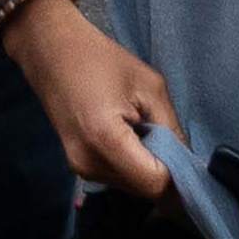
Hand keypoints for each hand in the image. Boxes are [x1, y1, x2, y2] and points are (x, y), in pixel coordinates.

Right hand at [7, 0, 176, 198]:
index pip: (156, 183)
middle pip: (144, 189)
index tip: (185, 151)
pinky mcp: (77, 166)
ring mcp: (80, 169)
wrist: (48, 49)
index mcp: (106, 142)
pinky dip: (130, 163)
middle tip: (165, 134)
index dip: (178, 172)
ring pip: (132, 185)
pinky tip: (127, 135)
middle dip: (163, 169)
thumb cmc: (99, 58)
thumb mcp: (149, 85)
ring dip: (146, 166)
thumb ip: (172, 129)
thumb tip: (190, 162)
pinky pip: (117, 176)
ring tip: (141, 129)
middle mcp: (89, 164)